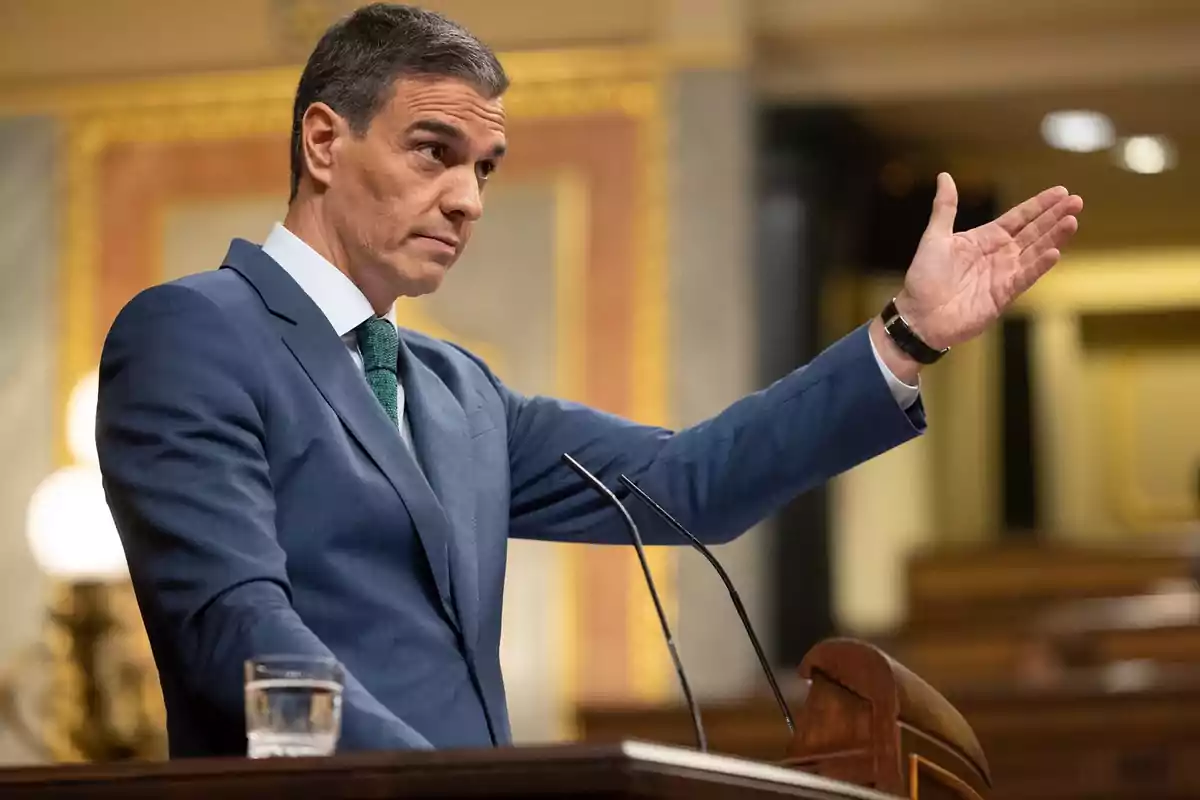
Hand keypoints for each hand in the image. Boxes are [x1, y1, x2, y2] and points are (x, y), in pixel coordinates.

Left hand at [894, 173, 1082, 349]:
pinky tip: (1055, 252)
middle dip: (1054, 216)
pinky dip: (1039, 265)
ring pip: (1035, 251)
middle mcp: (998, 255)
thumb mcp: (934, 237)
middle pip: (1033, 232)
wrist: (919, 316)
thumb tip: (944, 176)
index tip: (1061, 191)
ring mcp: (1003, 275)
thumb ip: (945, 208)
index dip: (1039, 205)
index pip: (1018, 218)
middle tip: (1077, 201)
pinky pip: (1025, 277)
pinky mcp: (1003, 295)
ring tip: (1072, 221)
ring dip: (1054, 237)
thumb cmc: (923, 278)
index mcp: (984, 239)